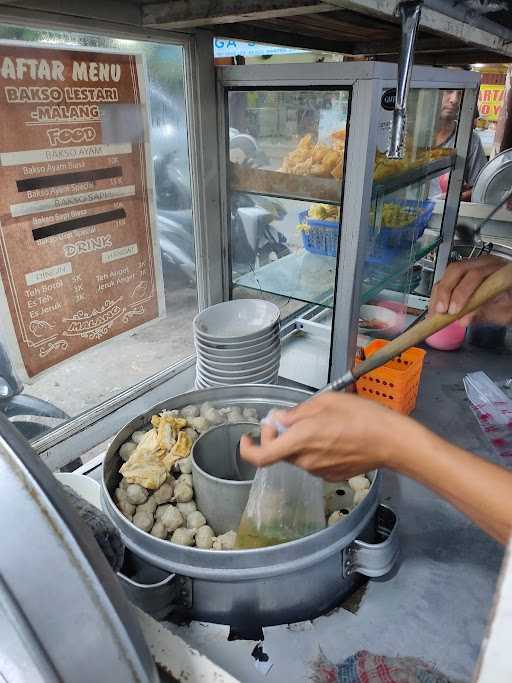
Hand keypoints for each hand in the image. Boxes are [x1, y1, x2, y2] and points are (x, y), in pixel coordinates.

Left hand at [240, 393, 414, 481]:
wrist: (390, 442)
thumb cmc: (361, 417)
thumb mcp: (325, 402)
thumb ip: (297, 412)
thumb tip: (280, 419)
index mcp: (300, 441)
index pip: (261, 456)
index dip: (248, 449)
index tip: (247, 438)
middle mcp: (305, 460)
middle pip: (280, 452)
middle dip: (279, 436)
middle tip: (291, 419)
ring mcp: (318, 471)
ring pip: (297, 456)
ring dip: (299, 442)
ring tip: (321, 424)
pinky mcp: (331, 476)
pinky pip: (313, 462)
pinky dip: (314, 450)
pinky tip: (333, 437)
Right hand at [429, 255, 511, 326]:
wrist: (510, 296)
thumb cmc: (510, 302)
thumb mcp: (503, 312)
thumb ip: (485, 314)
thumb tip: (463, 320)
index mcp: (498, 270)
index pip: (476, 275)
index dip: (461, 293)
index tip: (454, 311)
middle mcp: (484, 264)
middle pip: (457, 270)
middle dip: (445, 292)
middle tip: (440, 311)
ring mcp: (472, 265)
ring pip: (449, 273)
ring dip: (439, 293)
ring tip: (435, 311)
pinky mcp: (462, 273)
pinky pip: (446, 278)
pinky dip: (439, 294)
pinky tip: (436, 307)